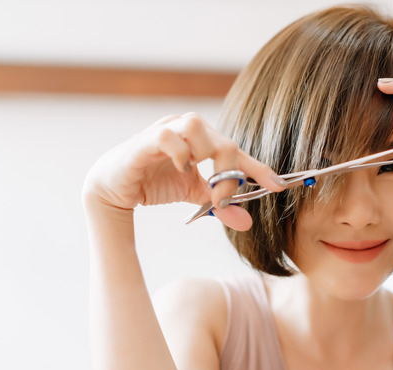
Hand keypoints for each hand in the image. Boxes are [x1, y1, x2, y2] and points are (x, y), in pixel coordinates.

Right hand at [83, 113, 285, 230]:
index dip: (258, 168)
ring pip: (196, 125)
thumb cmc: (155, 183)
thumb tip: (247, 222)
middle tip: (226, 200)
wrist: (114, 190)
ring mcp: (165, 129)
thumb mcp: (194, 196)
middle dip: (231, 172)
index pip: (236, 150)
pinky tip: (182, 169)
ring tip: (204, 182)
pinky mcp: (143, 140)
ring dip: (207, 155)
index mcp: (202, 139)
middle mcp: (186, 128)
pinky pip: (166, 136)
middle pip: (223, 140)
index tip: (278, 186)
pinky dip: (179, 152)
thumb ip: (220, 205)